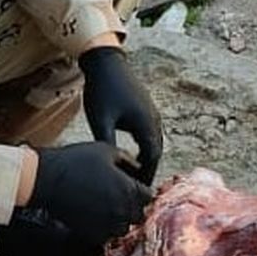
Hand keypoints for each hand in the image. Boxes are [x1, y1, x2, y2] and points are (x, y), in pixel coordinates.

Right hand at [27, 142, 152, 247]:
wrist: (47, 179)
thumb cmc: (76, 161)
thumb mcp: (106, 150)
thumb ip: (128, 159)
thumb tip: (137, 167)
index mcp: (129, 190)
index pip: (149, 197)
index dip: (141, 191)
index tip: (131, 187)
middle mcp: (122, 211)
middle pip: (138, 215)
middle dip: (132, 207)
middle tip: (119, 197)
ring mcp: (107, 225)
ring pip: (123, 228)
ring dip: (119, 220)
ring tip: (106, 207)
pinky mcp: (91, 234)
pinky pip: (106, 236)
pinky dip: (104, 228)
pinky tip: (94, 214)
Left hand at [78, 46, 162, 184]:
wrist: (106, 62)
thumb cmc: (102, 90)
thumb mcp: (101, 120)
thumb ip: (107, 143)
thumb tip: (110, 167)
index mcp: (146, 125)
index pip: (151, 159)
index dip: (145, 177)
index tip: (138, 193)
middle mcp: (154, 120)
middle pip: (155, 153)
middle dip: (148, 172)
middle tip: (139, 191)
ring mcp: (152, 113)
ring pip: (154, 143)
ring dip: (147, 160)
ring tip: (136, 176)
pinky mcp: (146, 108)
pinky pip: (150, 134)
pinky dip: (145, 148)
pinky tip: (133, 155)